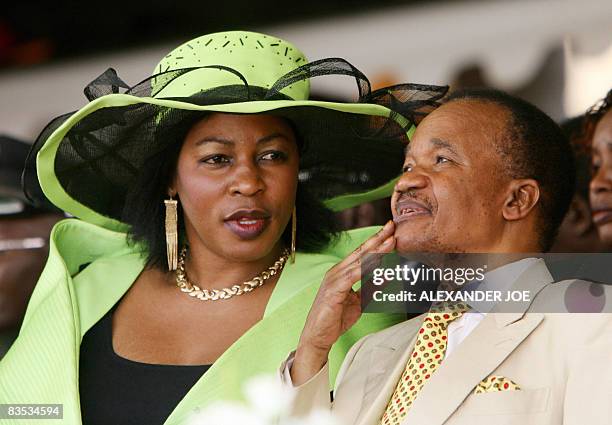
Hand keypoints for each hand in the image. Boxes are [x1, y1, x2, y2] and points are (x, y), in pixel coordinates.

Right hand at [290, 220, 395, 385]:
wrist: (317, 336)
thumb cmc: (335, 319)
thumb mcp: (359, 301)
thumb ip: (370, 288)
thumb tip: (387, 277)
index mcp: (341, 272)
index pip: (361, 253)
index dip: (376, 242)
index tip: (390, 232)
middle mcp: (336, 272)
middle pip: (361, 252)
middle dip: (378, 238)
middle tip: (392, 226)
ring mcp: (334, 279)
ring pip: (359, 261)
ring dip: (376, 251)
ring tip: (391, 242)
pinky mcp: (334, 290)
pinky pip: (353, 276)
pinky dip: (366, 269)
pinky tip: (378, 263)